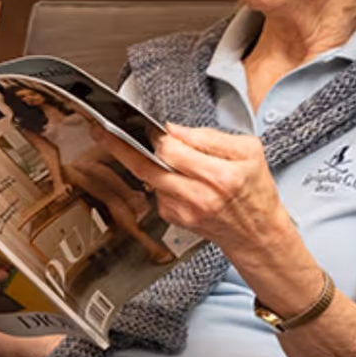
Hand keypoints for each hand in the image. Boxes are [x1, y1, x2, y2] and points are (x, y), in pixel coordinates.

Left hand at [98, 125, 290, 261]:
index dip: (154, 136)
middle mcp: (199, 196)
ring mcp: (184, 210)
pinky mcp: (174, 218)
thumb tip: (173, 129)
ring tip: (127, 145)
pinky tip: (173, 176)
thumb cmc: (254, 188)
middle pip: (147, 167)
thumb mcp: (248, 151)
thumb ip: (209, 137)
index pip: (173, 151)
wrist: (256, 231)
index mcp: (220, 175)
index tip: (138, 124)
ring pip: (148, 178)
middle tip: (99, 131)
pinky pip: (156, 191)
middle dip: (119, 147)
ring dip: (140, 161)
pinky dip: (159, 179)